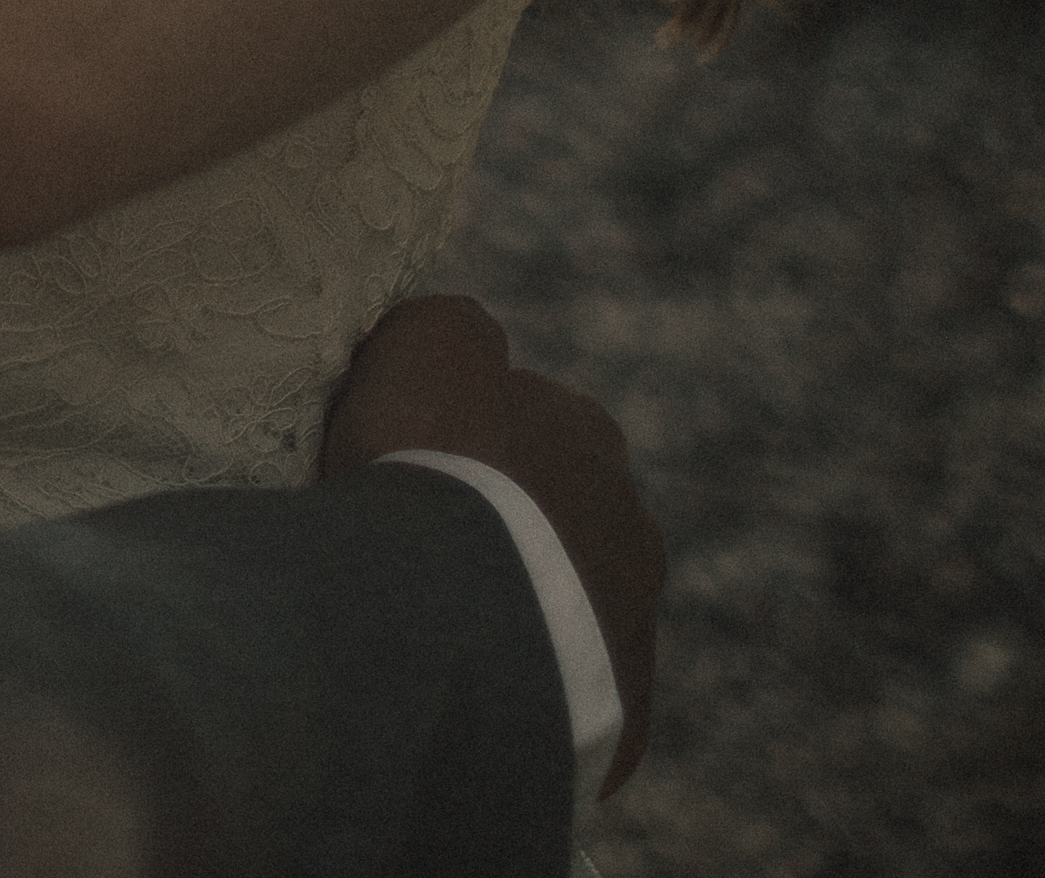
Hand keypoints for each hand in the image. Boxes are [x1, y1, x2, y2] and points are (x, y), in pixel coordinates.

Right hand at [324, 291, 656, 800]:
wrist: (450, 619)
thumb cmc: (432, 463)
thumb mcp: (425, 344)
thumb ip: (452, 329)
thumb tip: (466, 345)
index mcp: (588, 434)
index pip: (531, 421)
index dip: (467, 443)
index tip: (412, 468)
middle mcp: (630, 523)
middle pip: (560, 519)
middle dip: (506, 532)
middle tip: (420, 556)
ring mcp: (632, 624)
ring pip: (567, 611)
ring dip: (516, 613)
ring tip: (431, 633)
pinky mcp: (618, 715)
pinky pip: (563, 696)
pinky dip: (520, 692)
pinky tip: (459, 693)